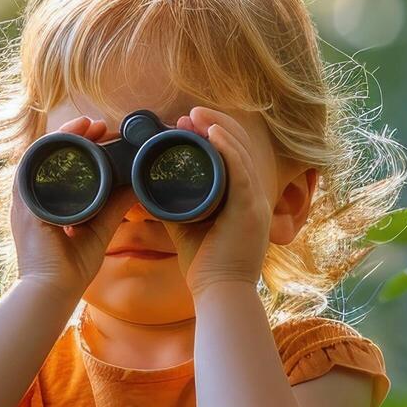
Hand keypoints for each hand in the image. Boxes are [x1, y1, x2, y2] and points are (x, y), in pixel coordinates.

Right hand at [10, 115, 136, 299]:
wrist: (53, 292)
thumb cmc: (70, 269)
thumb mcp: (99, 229)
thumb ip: (114, 207)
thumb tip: (135, 186)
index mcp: (45, 204)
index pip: (59, 164)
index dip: (78, 145)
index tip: (101, 133)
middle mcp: (32, 198)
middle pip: (48, 154)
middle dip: (71, 135)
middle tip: (95, 123)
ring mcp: (24, 201)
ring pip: (39, 155)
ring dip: (62, 137)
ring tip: (86, 125)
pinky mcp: (24, 207)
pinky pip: (32, 169)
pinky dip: (49, 151)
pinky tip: (68, 139)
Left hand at [167, 106, 277, 297]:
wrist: (219, 293)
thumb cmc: (205, 265)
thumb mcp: (189, 226)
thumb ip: (177, 206)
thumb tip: (151, 188)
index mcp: (243, 197)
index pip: (234, 154)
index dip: (213, 134)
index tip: (186, 123)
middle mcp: (254, 195)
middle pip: (240, 146)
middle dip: (214, 124)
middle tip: (188, 113)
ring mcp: (255, 201)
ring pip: (241, 152)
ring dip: (218, 129)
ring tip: (195, 115)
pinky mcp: (250, 210)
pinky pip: (242, 171)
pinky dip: (228, 148)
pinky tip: (213, 133)